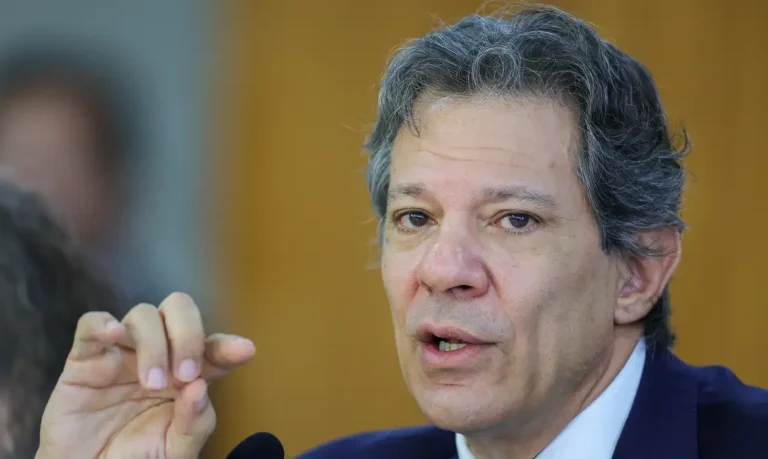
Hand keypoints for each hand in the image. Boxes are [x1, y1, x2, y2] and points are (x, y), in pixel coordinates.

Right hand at [35, 293, 255, 458]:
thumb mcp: (175, 450)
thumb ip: (194, 423)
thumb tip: (200, 388)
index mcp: (188, 374)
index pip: (214, 347)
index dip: (229, 345)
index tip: (244, 351)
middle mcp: (159, 353)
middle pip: (179, 310)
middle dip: (189, 335)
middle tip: (185, 375)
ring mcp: (122, 353)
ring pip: (142, 315)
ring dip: (154, 344)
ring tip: (151, 383)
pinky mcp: (85, 360)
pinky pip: (91, 325)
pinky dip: (103, 324)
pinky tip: (114, 334)